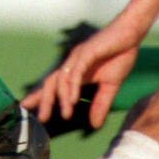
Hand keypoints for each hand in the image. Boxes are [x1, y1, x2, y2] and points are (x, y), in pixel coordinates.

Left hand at [22, 15, 141, 130]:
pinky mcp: (86, 52)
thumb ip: (101, 104)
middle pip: (51, 83)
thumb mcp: (110, 86)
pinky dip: (73, 86)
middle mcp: (71, 64)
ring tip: (65, 114)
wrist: (131, 34)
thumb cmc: (120, 55)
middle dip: (44, 101)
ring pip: (61, 79)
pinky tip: (73, 100)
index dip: (40, 98)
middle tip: (41, 118)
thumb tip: (95, 125)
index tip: (28, 110)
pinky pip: (76, 72)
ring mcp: (77, 57)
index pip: (53, 86)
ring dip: (62, 98)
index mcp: (75, 71)